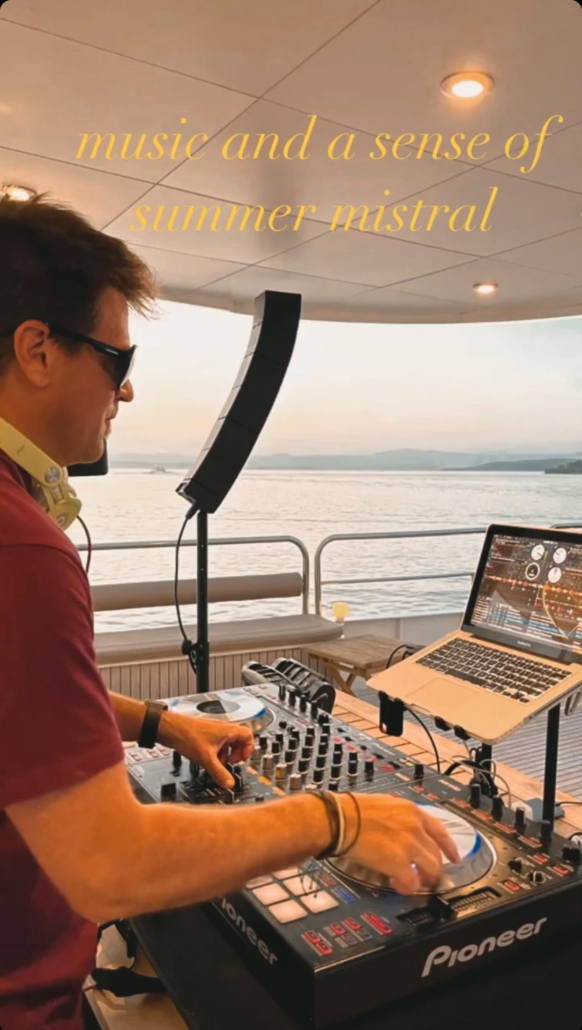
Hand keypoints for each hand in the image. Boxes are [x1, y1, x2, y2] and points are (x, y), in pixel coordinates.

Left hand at [159, 712, 253, 788]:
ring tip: (217, 763)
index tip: (241, 760)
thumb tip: (229, 784)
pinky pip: (217, 745)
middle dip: (236, 755)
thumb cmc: (187, 735)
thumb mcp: (206, 758)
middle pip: (239, 741)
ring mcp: (214, 732)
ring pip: (227, 744)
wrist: (170, 729)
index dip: (248, 749)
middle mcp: (222, 729)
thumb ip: (219, 772)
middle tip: (229, 763)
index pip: (248, 735)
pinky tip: (208, 760)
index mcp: (227, 730)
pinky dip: (216, 753)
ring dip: (225, 755)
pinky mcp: (206, 736)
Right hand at [338, 794, 460, 895]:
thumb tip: (401, 831)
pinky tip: (397, 884)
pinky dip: (407, 886)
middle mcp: (415, 827)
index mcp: (412, 811)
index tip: (455, 857)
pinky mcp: (399, 862)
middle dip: (433, 869)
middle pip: (437, 855)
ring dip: (423, 879)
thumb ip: (399, 818)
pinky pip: (412, 882)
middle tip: (425, 877)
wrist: (341, 819)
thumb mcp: (384, 805)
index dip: (450, 847)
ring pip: (431, 870)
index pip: (441, 831)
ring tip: (412, 883)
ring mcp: (409, 845)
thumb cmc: (352, 811)